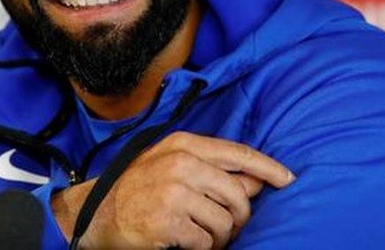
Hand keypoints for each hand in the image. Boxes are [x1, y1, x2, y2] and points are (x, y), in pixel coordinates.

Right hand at [52, 132, 294, 248]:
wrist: (96, 212)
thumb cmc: (137, 187)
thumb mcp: (172, 165)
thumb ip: (212, 169)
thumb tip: (256, 182)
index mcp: (184, 145)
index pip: (238, 153)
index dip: (268, 168)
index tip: (288, 179)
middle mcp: (181, 163)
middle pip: (238, 194)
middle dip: (239, 216)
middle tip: (226, 226)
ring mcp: (175, 191)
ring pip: (225, 221)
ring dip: (220, 237)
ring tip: (203, 236)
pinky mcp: (169, 221)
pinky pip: (207, 242)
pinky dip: (202, 248)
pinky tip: (186, 242)